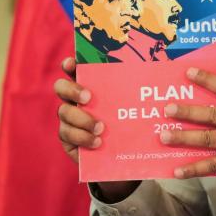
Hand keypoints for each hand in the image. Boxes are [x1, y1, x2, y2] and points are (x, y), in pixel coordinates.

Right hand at [54, 57, 138, 201]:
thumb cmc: (131, 122)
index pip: (73, 69)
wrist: (125, 152)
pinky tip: (97, 141)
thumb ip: (136, 89)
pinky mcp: (67, 138)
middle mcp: (74, 99)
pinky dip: (82, 137)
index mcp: (89, 85)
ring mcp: (68, 118)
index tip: (72, 63)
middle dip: (72, 89)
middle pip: (60, 87)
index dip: (69, 65)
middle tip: (88, 97)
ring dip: (82, 119)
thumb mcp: (134, 104)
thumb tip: (154, 71)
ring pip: (64, 112)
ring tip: (100, 128)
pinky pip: (67, 134)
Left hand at [161, 67, 215, 196]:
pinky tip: (178, 169)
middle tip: (168, 108)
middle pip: (212, 115)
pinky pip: (213, 165)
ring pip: (207, 138)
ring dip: (184, 137)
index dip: (207, 79)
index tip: (189, 73)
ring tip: (165, 135)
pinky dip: (194, 168)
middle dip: (187, 111)